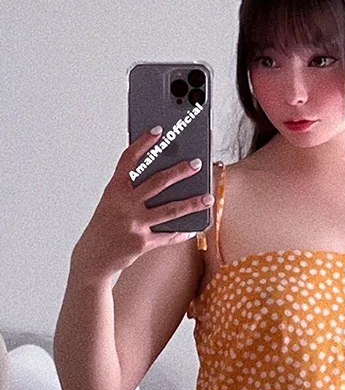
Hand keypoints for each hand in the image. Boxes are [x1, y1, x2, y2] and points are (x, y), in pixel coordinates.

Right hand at [74, 127, 214, 278]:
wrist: (92, 259)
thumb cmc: (104, 227)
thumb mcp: (111, 203)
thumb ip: (131, 191)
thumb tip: (164, 180)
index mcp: (114, 190)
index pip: (129, 160)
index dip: (143, 143)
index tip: (158, 131)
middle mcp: (124, 205)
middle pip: (157, 183)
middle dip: (180, 171)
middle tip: (196, 164)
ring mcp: (134, 224)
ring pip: (170, 210)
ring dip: (192, 203)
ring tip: (208, 198)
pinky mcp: (142, 243)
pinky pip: (168, 236)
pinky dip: (182, 232)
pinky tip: (194, 227)